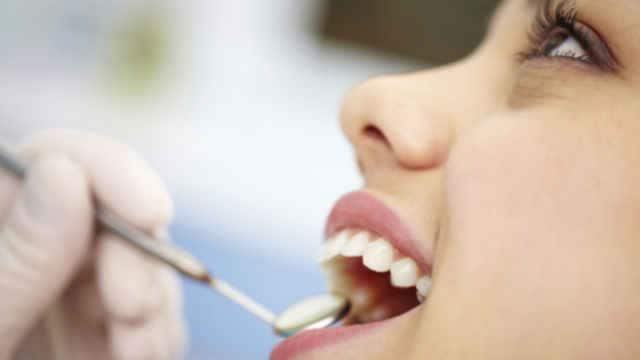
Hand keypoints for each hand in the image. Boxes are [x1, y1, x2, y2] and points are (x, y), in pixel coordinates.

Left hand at [0, 130, 185, 359]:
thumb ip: (18, 260)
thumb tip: (65, 174)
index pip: (51, 160)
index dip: (108, 171)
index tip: (151, 211)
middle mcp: (41, 248)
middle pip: (113, 213)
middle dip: (138, 256)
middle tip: (133, 309)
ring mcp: (74, 291)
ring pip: (145, 262)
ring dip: (154, 302)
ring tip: (137, 350)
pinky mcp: (106, 330)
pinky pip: (155, 313)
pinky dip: (159, 334)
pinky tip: (143, 353)